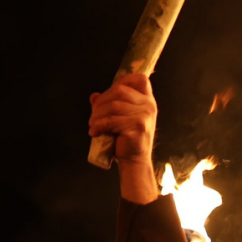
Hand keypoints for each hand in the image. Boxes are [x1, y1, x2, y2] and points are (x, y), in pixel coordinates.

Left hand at [89, 73, 158, 202]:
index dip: (122, 82)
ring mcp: (145, 115)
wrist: (134, 161)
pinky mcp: (138, 126)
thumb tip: (94, 96)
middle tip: (93, 116)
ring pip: (113, 106)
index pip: (139, 79)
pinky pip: (112, 120)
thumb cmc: (126, 139)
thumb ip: (109, 105)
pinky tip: (94, 132)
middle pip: (119, 91)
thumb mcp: (118, 118)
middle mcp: (149, 105)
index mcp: (147, 100)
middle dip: (101, 102)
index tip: (109, 93)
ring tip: (92, 125)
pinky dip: (99, 126)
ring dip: (97, 115)